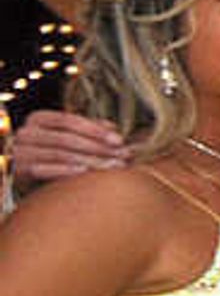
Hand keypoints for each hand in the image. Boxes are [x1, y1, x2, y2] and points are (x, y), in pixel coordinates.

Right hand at [5, 109, 126, 195]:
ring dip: (90, 160)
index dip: (95, 129)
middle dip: (98, 147)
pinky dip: (66, 171)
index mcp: (38, 119)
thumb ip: (87, 130)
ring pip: (60, 154)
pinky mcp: (19, 171)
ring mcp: (20, 151)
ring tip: (114, 167)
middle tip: (123, 156)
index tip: (119, 140)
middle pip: (66, 138)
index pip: (68, 120)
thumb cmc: (52, 154)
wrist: (24, 177)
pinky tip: (86, 172)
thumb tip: (113, 126)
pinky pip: (44, 170)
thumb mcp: (67, 138)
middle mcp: (26, 133)